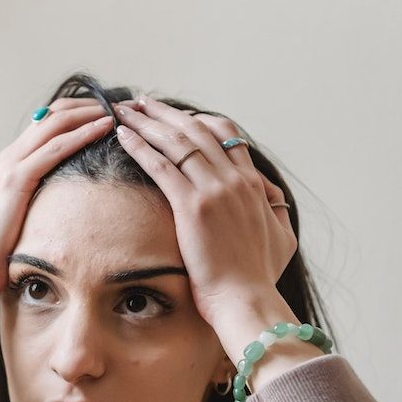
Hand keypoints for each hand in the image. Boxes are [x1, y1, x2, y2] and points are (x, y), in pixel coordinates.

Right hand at [0, 99, 117, 295]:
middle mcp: (10, 156)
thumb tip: (64, 198)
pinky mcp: (16, 179)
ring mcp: (11, 164)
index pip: (48, 123)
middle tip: (121, 104)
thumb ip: (36, 197)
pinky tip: (104, 128)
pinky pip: (55, 148)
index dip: (78, 112)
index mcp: (11, 162)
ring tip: (118, 110)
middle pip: (54, 114)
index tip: (107, 112)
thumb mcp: (19, 213)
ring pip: (56, 123)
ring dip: (91, 113)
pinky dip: (82, 134)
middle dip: (90, 105)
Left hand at [112, 99, 297, 334]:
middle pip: (197, 131)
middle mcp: (235, 180)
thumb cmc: (259, 276)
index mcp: (254, 184)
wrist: (246, 299)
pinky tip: (121, 135)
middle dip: (166, 113)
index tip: (176, 116)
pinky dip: (139, 146)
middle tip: (142, 102)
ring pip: (176, 142)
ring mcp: (214, 190)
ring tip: (124, 109)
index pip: (226, 136)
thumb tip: (271, 199)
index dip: (198, 120)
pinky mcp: (191, 206)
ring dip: (147, 121)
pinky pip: (161, 166)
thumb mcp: (281, 236)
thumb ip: (275, 211)